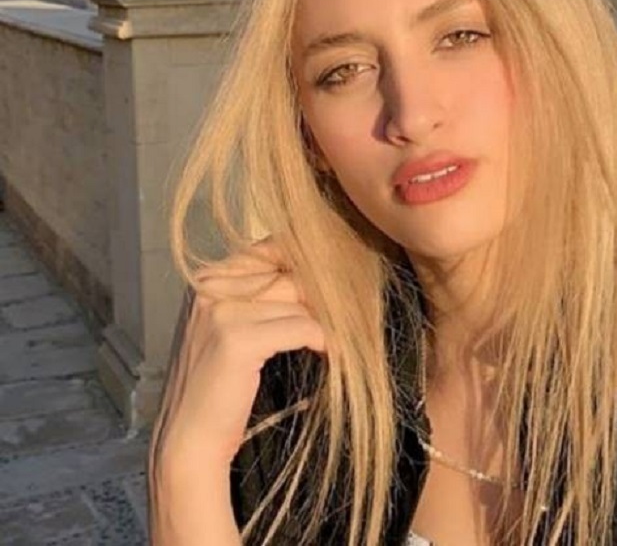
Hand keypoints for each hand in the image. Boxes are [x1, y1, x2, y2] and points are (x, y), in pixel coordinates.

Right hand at [150, 240, 327, 472]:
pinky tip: (332, 354)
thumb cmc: (220, 389)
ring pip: (300, 300)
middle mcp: (209, 287)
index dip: (309, 265)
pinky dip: (325, 341)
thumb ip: (263, 298)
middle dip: (325, 294)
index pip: (272, 248)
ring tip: (345, 338)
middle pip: (290, 272)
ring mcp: (220, 310)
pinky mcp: (237, 338)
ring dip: (328, 320)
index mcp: (206, 278)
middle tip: (354, 313)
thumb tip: (325, 276)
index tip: (339, 283)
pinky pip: (303, 327)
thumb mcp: (235, 331)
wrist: (189, 441)